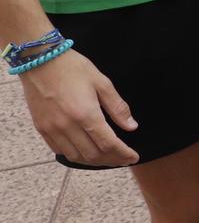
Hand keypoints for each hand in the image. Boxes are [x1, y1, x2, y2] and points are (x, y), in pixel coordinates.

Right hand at [21, 50, 138, 165]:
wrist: (40, 60)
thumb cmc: (73, 68)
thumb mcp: (102, 82)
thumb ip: (117, 107)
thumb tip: (131, 126)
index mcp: (86, 114)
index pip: (108, 144)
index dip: (123, 154)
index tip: (134, 157)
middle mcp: (67, 126)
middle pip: (92, 155)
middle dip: (112, 160)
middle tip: (124, 159)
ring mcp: (52, 129)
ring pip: (75, 156)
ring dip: (94, 161)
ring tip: (108, 158)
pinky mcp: (41, 128)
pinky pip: (59, 150)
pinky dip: (74, 155)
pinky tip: (85, 151)